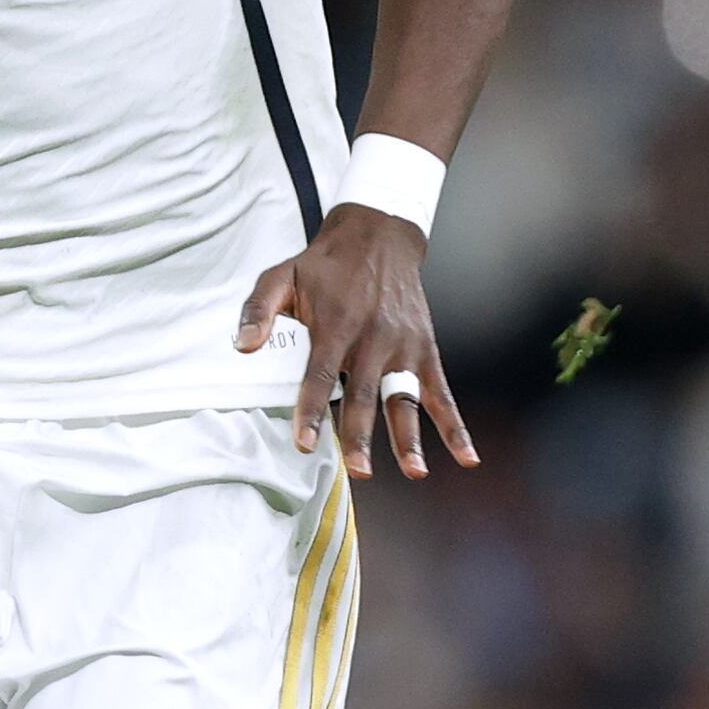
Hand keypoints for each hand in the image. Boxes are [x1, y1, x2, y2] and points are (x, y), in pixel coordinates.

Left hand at [235, 204, 476, 480]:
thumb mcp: (281, 277)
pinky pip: (442, 392)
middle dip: (361, 436)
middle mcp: (372, 339)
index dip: (312, 411)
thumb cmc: (323, 266)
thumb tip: (242, 347)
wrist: (379, 237)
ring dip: (408, 437)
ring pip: (405, 399)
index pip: (320, 376)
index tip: (305, 444)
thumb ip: (258, 311)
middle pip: (365, 396)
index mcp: (335, 325)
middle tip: (357, 470)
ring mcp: (402, 347)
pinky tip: (465, 456)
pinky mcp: (424, 350)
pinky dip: (455, 425)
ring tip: (413, 471)